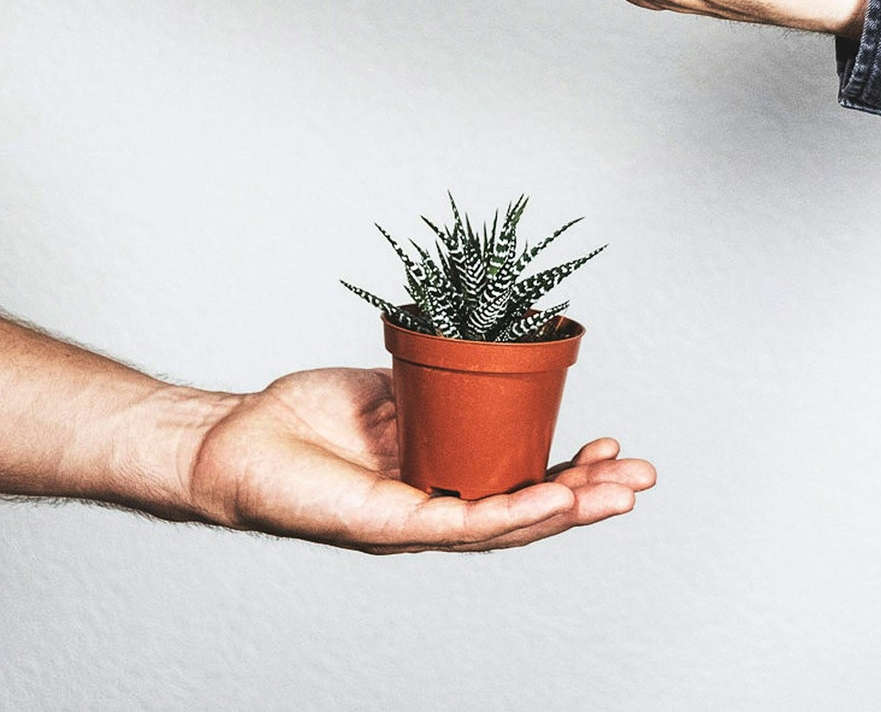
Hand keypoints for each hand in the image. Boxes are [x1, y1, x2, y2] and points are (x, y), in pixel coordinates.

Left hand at [183, 367, 654, 552]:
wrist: (239, 440)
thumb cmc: (304, 420)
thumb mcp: (391, 390)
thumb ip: (437, 386)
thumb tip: (484, 354)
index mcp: (439, 476)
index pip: (517, 480)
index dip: (569, 470)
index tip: (610, 446)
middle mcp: (433, 507)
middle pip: (525, 512)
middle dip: (589, 499)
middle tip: (641, 482)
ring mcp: (413, 522)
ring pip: (504, 526)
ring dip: (564, 511)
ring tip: (613, 496)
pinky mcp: (387, 525)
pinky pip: (459, 523)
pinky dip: (509, 513)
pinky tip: (548, 501)